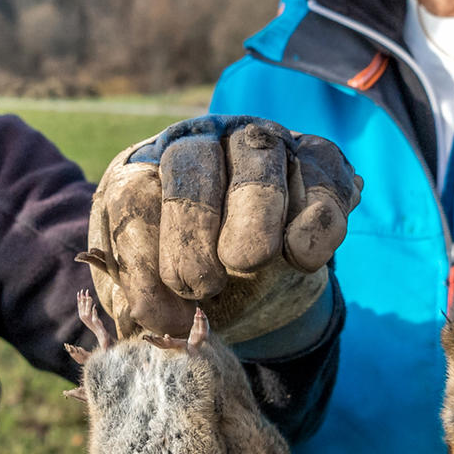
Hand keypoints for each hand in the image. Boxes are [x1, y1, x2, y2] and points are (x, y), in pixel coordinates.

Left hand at [86, 116, 360, 343]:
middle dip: (191, 228)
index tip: (158, 314)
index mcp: (145, 168)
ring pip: (257, 154)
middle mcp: (202, 140)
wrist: (255, 276)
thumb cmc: (190, 278)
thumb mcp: (153, 290)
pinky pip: (320, 172)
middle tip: (202, 286)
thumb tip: (136, 311)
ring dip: (254, 214)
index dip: (142, 258)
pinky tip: (303, 259)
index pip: (133, 195)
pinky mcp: (317, 156)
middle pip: (190, 159)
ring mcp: (261, 142)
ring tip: (250, 263)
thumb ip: (139, 297)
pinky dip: (315, 216)